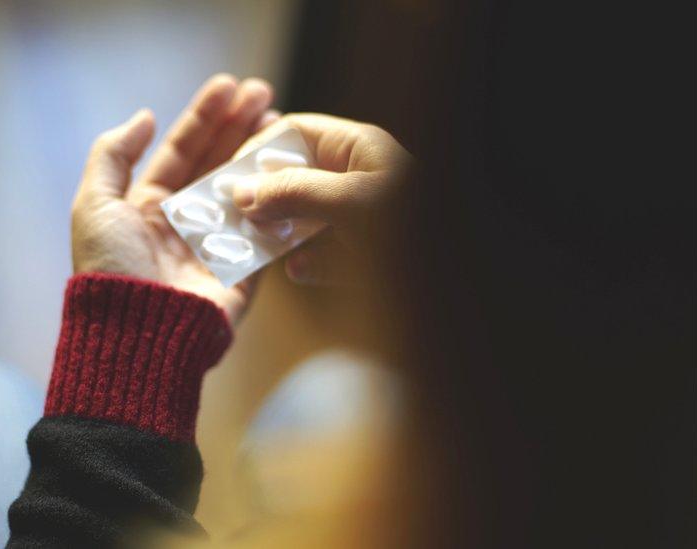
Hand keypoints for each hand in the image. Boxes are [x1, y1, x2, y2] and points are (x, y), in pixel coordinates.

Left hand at [71, 74, 277, 322]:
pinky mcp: (244, 269)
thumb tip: (144, 116)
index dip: (204, 116)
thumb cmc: (111, 269)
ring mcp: (216, 244)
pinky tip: (292, 168)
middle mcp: (184, 220)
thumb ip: (112, 156)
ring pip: (245, 188)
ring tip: (281, 121)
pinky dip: (279, 198)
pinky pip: (266, 227)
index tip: (229, 85)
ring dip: (262, 154)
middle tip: (264, 93)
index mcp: (148, 204)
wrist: (138, 335)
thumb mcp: (94, 205)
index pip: (182, 150)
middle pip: (217, 162)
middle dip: (239, 126)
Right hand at [230, 113, 414, 285]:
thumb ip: (295, 193)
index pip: (296, 134)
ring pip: (308, 217)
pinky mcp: (369, 258)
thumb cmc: (419, 234)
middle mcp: (361, 179)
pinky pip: (328, 254)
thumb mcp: (353, 203)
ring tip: (260, 246)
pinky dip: (311, 263)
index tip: (229, 182)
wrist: (467, 292)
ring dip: (282, 232)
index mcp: (361, 150)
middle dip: (266, 197)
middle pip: (297, 176)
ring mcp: (365, 219)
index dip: (259, 152)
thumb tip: (243, 193)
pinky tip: (299, 272)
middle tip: (234, 218)